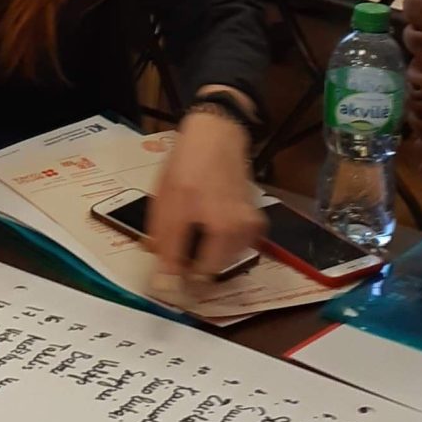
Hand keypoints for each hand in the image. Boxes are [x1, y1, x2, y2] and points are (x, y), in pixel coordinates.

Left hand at [147, 108, 262, 281]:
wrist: (216, 135)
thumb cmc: (187, 167)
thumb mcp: (167, 206)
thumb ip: (168, 248)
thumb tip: (166, 286)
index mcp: (223, 233)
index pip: (200, 277)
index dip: (180, 280)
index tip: (166, 278)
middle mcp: (243, 235)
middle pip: (212, 269)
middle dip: (191, 261)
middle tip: (176, 236)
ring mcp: (252, 228)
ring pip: (221, 258)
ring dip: (204, 250)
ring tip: (190, 223)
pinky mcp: (255, 221)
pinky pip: (232, 244)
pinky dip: (217, 240)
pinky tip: (206, 219)